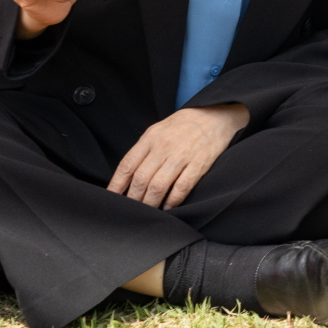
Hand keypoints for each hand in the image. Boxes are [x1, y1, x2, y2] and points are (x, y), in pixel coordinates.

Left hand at [108, 104, 248, 208]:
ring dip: (151, 203)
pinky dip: (173, 201)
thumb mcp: (159, 130)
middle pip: (141, 179)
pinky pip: (181, 187)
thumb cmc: (184, 125)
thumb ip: (144, 150)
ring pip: (158, 186)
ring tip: (149, 211)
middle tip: (132, 210)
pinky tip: (169, 207)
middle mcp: (164, 146)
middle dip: (133, 199)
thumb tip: (128, 177)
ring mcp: (182, 155)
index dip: (117, 185)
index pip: (127, 165)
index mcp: (151, 138)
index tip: (111, 200)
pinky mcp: (199, 163)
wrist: (216, 115)